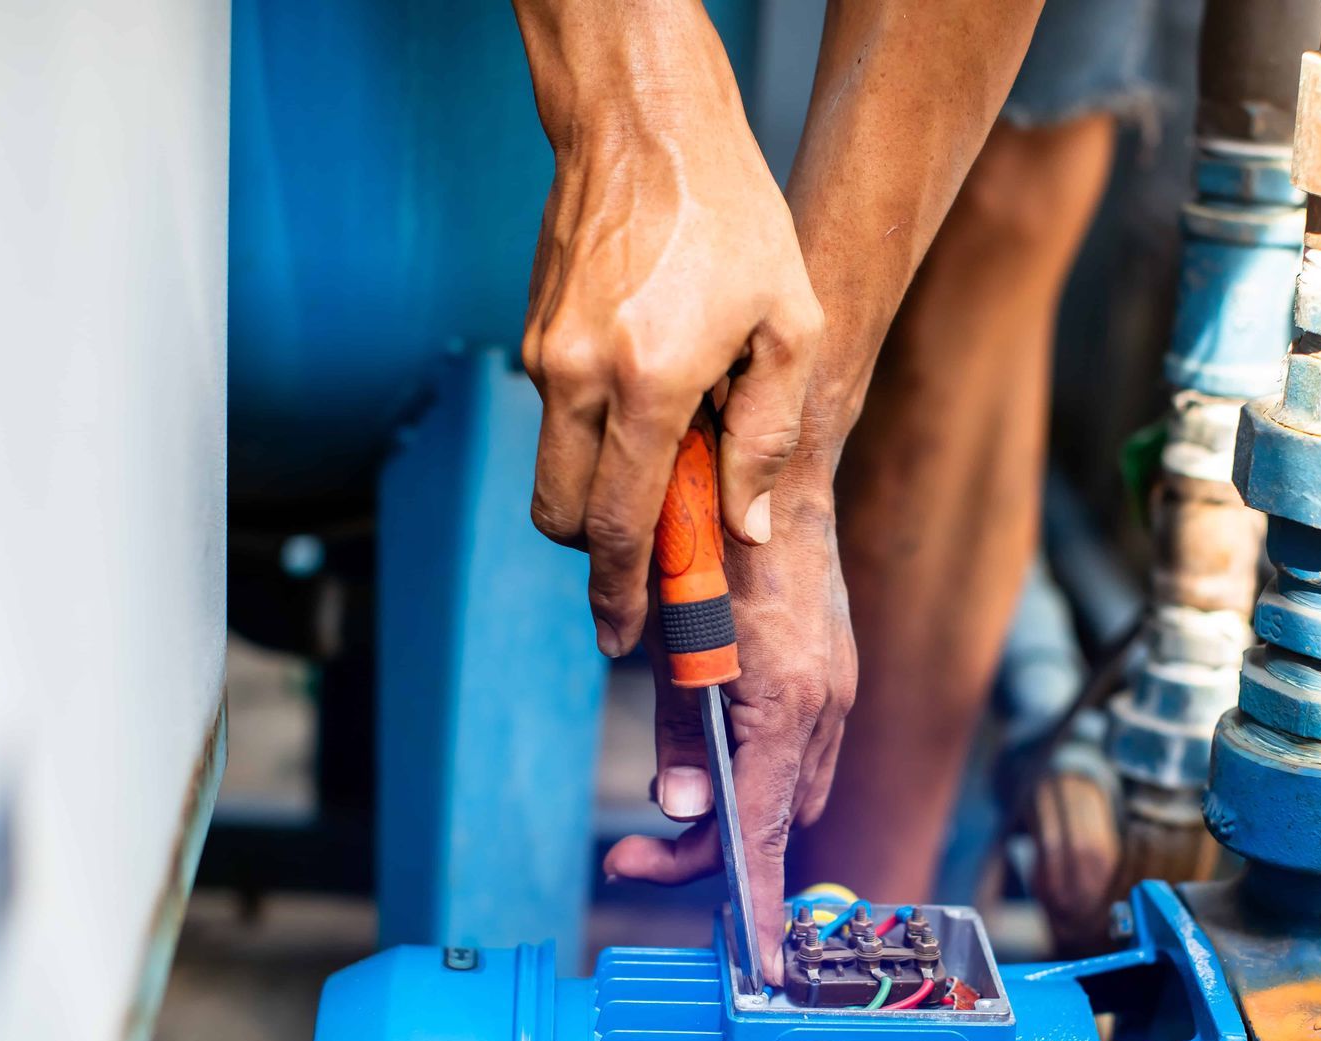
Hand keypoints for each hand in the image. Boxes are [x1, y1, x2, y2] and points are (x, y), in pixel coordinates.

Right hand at [513, 0, 821, 657]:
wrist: (644, 125)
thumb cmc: (731, 218)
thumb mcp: (787, 328)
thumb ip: (767, 437)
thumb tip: (743, 526)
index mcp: (647, 383)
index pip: (620, 525)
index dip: (624, 593)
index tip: (624, 636)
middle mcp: (577, 377)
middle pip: (563, 517)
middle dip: (603, 556)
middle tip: (653, 562)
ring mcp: (544, 355)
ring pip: (552, 472)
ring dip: (600, 493)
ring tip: (668, 460)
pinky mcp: (533, 335)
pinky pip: (555, 418)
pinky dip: (593, 438)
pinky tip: (650, 397)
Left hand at [604, 473, 857, 983]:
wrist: (772, 478)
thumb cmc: (710, 549)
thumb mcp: (673, 648)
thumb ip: (681, 735)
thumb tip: (681, 811)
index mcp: (787, 706)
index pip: (764, 832)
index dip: (755, 901)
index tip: (757, 962)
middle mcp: (826, 708)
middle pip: (777, 821)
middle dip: (716, 852)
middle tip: (638, 852)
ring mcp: (837, 692)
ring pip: (793, 792)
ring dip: (740, 814)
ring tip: (674, 807)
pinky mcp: (833, 676)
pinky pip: (803, 754)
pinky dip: (762, 776)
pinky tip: (717, 756)